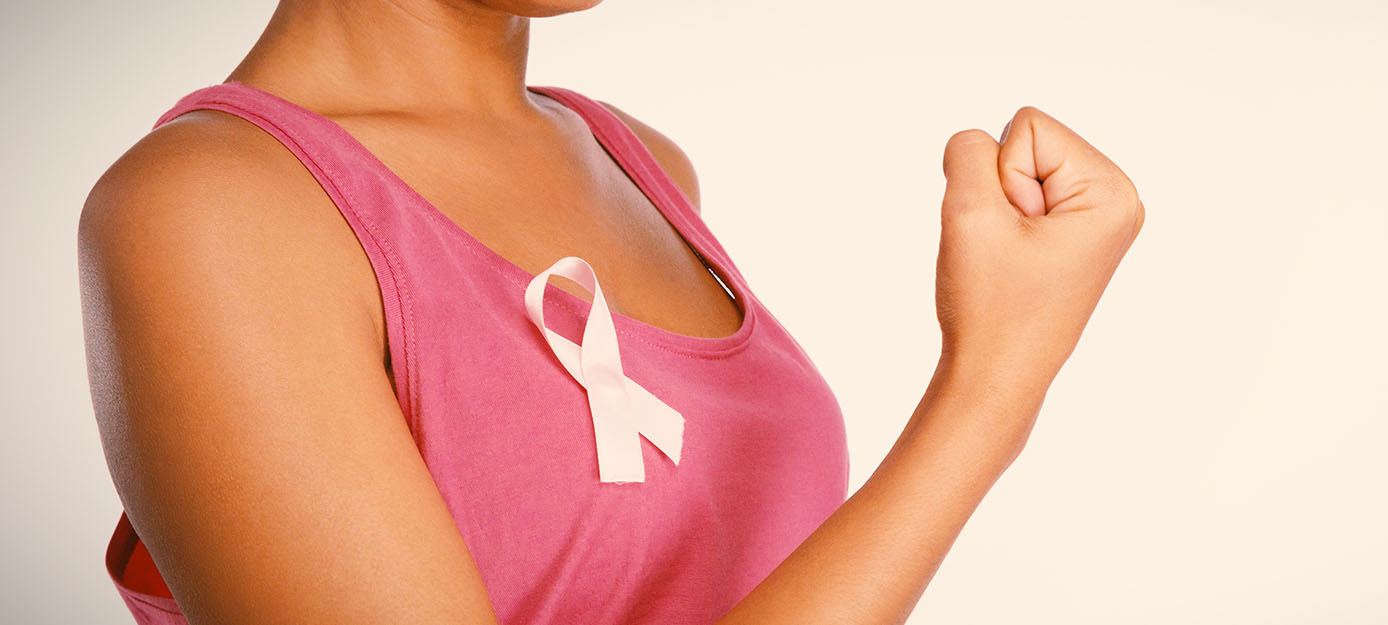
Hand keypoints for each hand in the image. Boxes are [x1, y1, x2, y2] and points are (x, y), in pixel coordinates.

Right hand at [934, 106, 1144, 401]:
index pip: (1027, 128)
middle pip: (1026, 144)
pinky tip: (1009, 264)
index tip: (1011, 234)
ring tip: (1006, 260)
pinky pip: (1017, 197)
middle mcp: (1114, 200)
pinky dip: (999, 224)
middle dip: (1000, 191)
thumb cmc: (991, 307)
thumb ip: (969, 152)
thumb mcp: (971, 214)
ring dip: (995, 210)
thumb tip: (974, 141)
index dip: (1001, 177)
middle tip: (1007, 251)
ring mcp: (1092, 219)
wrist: (993, 376)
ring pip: (1015, 171)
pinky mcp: (1069, 235)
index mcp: (1111, 192)